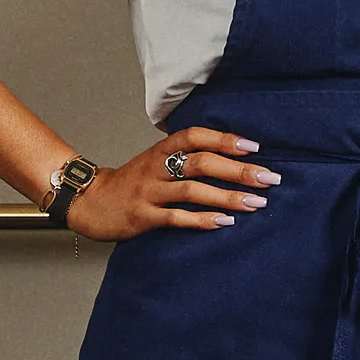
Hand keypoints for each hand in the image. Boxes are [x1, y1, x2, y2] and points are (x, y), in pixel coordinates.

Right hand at [62, 127, 279, 239]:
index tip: (254, 147)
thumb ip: (186, 157)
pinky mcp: (143, 216)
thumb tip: (233, 158)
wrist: (90, 202)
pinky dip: (202, 220)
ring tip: (256, 203)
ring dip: (228, 197)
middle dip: (238, 171)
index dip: (225, 139)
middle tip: (269, 178)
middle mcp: (156, 167)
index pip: (196, 137)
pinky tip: (225, 222)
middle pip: (201, 163)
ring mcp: (149, 192)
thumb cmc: (133, 182)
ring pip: (193, 191)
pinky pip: (176, 218)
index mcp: (161, 150)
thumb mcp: (156, 161)